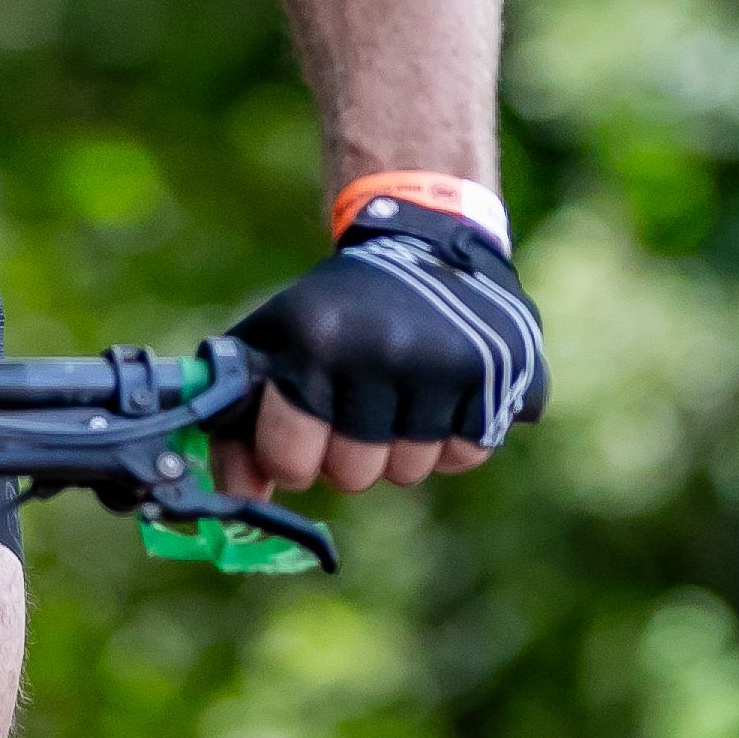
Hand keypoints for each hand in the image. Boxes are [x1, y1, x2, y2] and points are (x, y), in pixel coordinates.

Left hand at [210, 196, 546, 497]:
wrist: (429, 241)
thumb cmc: (337, 307)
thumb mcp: (275, 340)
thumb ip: (240, 420)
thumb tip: (240, 497)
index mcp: (316, 338)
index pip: (290, 457)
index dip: (290, 456)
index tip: (299, 436)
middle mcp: (383, 348)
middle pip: (353, 474)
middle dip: (347, 455)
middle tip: (353, 409)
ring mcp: (445, 362)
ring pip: (410, 471)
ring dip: (400, 446)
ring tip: (398, 391)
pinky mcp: (498, 372)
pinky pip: (465, 455)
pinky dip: (452, 437)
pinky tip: (441, 391)